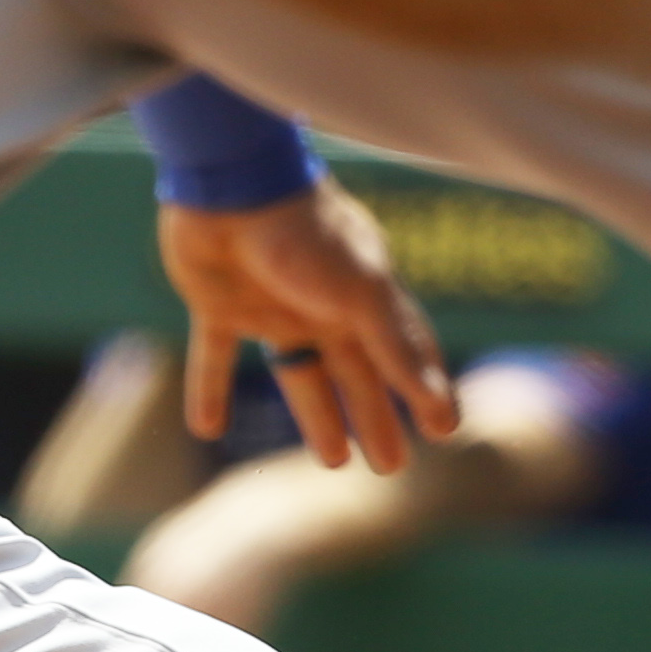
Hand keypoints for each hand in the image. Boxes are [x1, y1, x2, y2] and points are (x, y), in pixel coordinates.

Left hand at [157, 177, 458, 476]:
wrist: (228, 184)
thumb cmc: (304, 232)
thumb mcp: (360, 291)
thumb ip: (396, 347)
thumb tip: (440, 403)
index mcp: (363, 296)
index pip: (404, 351)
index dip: (426, 388)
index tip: (445, 430)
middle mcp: (320, 304)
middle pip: (356, 373)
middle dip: (376, 417)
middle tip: (392, 467)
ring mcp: (270, 305)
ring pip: (297, 371)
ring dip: (316, 415)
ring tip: (334, 462)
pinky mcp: (218, 305)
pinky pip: (216, 357)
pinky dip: (210, 391)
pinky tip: (205, 428)